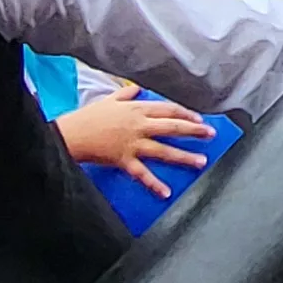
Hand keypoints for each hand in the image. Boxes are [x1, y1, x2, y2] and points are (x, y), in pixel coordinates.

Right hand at [54, 85, 213, 195]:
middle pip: (172, 127)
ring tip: (201, 161)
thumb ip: (125, 94)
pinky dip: (154, 184)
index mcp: (137, 109)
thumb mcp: (109, 100)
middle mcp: (139, 125)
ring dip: (184, 156)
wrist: (71, 134)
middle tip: (210, 134)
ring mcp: (133, 144)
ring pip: (164, 150)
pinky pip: (143, 174)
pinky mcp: (124, 160)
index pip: (168, 110)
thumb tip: (137, 90)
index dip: (185, 114)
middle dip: (194, 131)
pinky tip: (166, 192)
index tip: (198, 119)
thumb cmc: (89, 116)